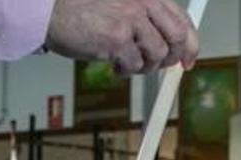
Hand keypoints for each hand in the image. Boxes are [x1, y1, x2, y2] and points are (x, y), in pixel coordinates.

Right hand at [45, 0, 199, 73]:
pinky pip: (135, 65)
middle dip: (172, 58)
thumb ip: (147, 19)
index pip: (183, 19)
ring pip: (157, 54)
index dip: (191, 43)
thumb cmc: (81, 8)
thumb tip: (172, 46)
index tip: (189, 59)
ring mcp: (131, 19)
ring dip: (144, 66)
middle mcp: (143, 2)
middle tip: (159, 67)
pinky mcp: (118, 38)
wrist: (49, 11)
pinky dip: (126, 70)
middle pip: (178, 38)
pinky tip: (113, 64)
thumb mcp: (121, 4)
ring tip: (126, 62)